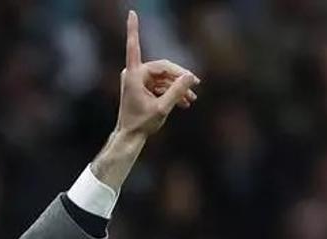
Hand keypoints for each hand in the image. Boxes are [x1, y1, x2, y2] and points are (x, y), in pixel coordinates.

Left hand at [115, 10, 199, 137]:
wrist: (130, 137)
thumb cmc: (141, 124)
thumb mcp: (162, 108)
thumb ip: (177, 91)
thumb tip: (191, 75)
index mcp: (134, 75)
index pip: (134, 46)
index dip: (133, 29)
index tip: (131, 12)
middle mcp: (134, 73)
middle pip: (162, 67)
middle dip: (179, 77)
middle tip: (196, 84)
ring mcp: (138, 80)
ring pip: (163, 77)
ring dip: (178, 87)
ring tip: (193, 99)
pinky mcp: (142, 87)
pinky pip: (160, 85)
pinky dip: (172, 92)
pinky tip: (186, 102)